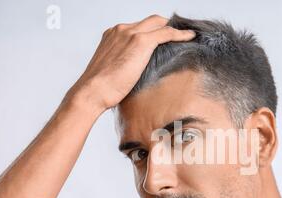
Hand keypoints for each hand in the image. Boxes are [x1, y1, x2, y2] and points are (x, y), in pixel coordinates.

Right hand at [65, 14, 195, 112]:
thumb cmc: (99, 88)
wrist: (92, 91)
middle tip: (179, 34)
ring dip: (173, 29)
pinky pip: (166, 33)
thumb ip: (123, 65)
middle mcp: (121, 30)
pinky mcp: (140, 42)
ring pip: (159, 24)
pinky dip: (179, 34)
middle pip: (150, 21)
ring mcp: (130, 33)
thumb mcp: (112, 71)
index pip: (138, 27)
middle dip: (165, 26)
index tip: (164, 39)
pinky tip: (189, 36)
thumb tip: (135, 75)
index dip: (153, 31)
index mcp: (112, 35)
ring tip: (186, 35)